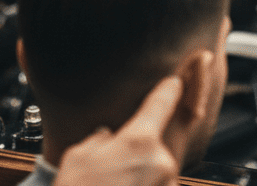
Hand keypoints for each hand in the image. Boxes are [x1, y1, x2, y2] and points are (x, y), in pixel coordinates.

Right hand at [54, 75, 183, 185]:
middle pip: (155, 147)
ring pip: (156, 173)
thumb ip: (101, 140)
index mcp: (140, 140)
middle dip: (137, 155)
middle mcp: (162, 162)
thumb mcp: (79, 156)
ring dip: (139, 179)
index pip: (163, 102)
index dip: (170, 89)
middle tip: (110, 172)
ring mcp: (168, 185)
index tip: (177, 81)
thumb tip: (108, 138)